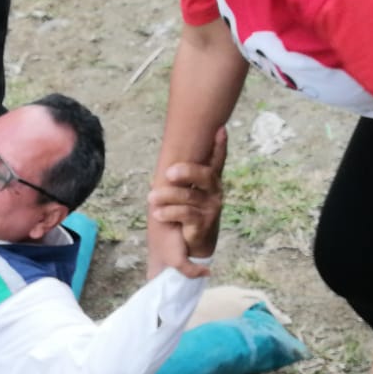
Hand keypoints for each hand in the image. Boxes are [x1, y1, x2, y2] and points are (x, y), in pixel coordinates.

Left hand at [147, 126, 227, 277]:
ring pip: (189, 197)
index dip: (220, 146)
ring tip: (151, 198)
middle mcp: (214, 191)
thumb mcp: (185, 193)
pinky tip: (158, 213)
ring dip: (167, 196)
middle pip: (204, 176)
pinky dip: (169, 213)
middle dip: (187, 172)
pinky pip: (185, 214)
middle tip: (168, 173)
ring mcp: (211, 208)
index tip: (220, 129)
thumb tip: (165, 163)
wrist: (194, 244)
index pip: (217, 161)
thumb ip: (181, 179)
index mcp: (210, 181)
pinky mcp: (203, 224)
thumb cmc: (186, 213)